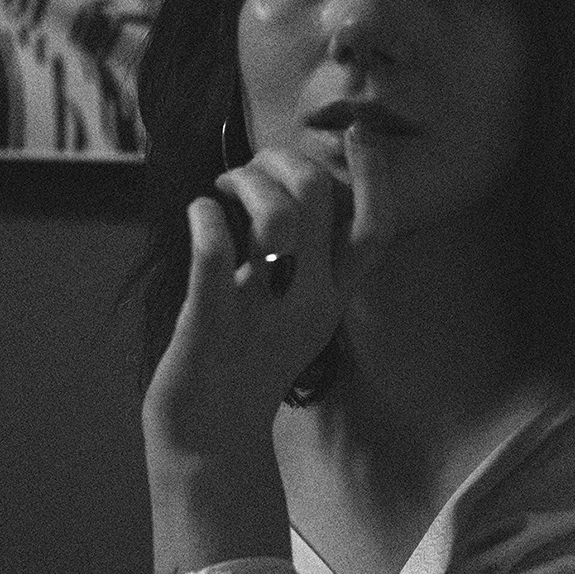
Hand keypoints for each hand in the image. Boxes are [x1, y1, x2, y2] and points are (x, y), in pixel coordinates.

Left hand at [142, 148, 343, 474]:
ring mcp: (262, 313)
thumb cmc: (243, 366)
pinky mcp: (213, 324)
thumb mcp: (291, 312)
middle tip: (250, 170)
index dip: (376, 174)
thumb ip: (299, 260)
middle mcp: (307, 303)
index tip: (359, 131)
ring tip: (220, 190)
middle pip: (320, 198)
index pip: (375, 229)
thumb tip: (285, 188)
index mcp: (331, 300)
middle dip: (283, 159)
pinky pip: (215, 254)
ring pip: (274, 216)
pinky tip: (198, 211)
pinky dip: (205, 217)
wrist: (211, 442)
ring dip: (243, 181)